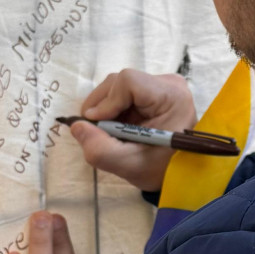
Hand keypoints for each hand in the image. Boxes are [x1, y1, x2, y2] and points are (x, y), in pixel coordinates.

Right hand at [69, 68, 196, 190]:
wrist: (177, 172)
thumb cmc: (160, 169)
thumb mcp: (129, 165)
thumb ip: (100, 149)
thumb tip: (76, 126)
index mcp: (171, 97)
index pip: (128, 82)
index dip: (107, 101)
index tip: (98, 124)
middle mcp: (168, 84)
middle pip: (120, 81)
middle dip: (102, 106)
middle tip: (99, 131)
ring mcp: (160, 85)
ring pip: (117, 86)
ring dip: (105, 109)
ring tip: (110, 132)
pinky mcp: (152, 90)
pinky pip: (122, 93)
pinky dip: (112, 110)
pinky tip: (118, 127)